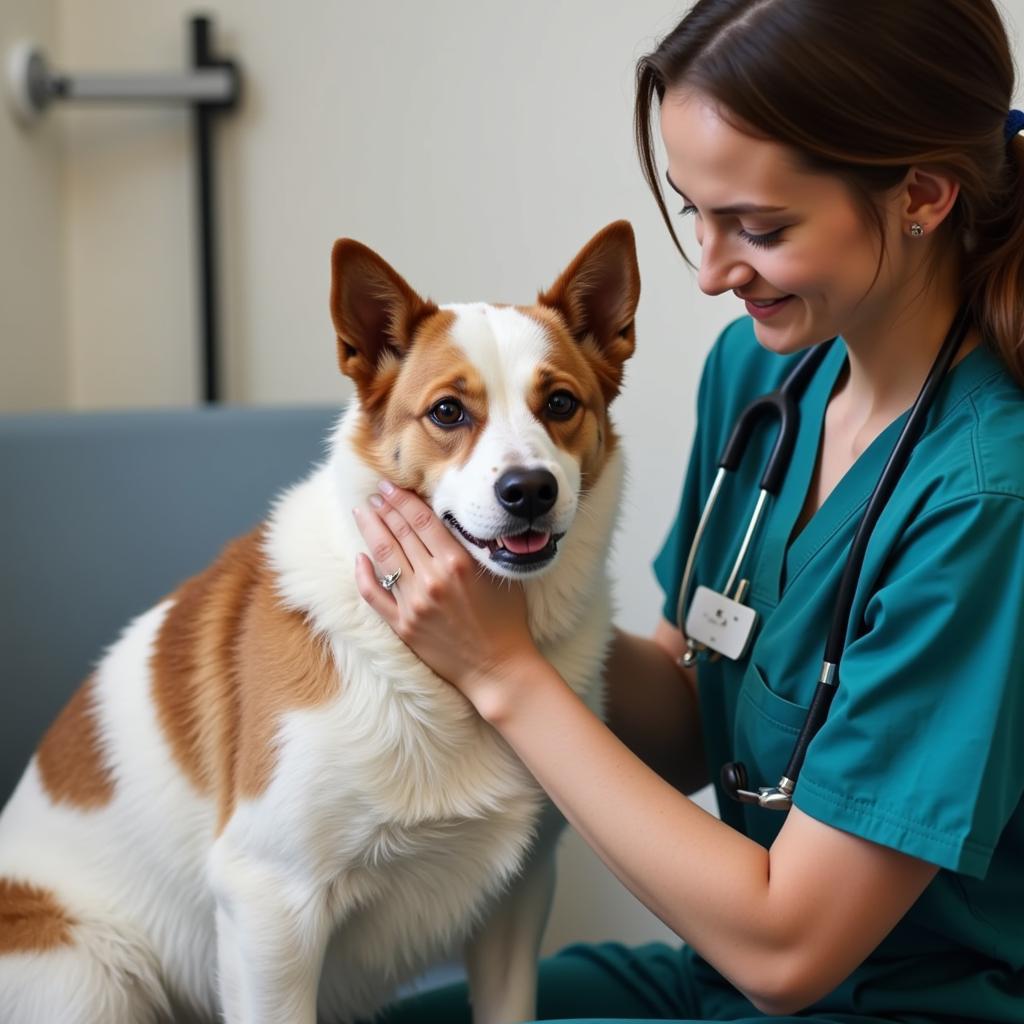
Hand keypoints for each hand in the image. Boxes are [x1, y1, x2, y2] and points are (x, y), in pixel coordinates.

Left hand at [352, 482, 539, 711]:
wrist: (498, 667)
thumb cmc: (505, 619)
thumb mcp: (495, 574)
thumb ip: (471, 547)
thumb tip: (446, 522)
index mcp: (457, 562)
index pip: (421, 520)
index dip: (402, 500)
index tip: (390, 487)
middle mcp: (432, 579)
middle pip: (400, 533)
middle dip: (384, 509)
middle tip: (374, 494)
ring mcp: (414, 603)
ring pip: (383, 557)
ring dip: (371, 531)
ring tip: (362, 513)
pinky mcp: (402, 625)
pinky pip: (374, 595)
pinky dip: (364, 575)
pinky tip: (359, 558)